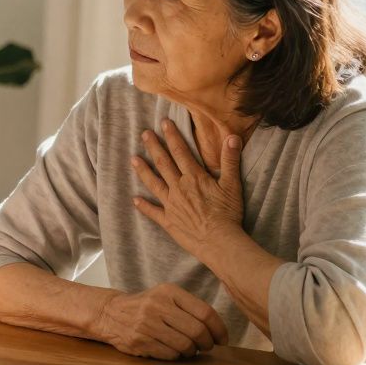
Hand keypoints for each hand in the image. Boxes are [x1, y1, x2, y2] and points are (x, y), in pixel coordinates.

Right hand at [97, 283, 228, 358]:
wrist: (110, 313)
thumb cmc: (145, 307)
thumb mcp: (165, 297)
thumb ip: (189, 308)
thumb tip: (217, 332)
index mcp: (168, 292)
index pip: (205, 312)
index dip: (219, 329)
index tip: (222, 339)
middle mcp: (157, 305)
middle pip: (197, 330)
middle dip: (207, 343)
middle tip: (206, 346)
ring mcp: (147, 324)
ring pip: (185, 345)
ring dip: (192, 351)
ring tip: (189, 349)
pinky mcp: (139, 341)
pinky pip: (170, 354)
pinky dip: (177, 356)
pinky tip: (174, 351)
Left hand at [132, 119, 244, 258]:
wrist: (219, 241)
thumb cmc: (227, 213)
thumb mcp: (232, 185)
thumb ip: (230, 160)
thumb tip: (232, 137)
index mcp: (194, 178)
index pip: (180, 152)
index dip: (172, 136)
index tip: (163, 123)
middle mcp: (179, 188)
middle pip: (163, 163)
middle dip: (153, 147)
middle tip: (144, 134)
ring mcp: (171, 205)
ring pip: (153, 183)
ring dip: (143, 171)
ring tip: (133, 159)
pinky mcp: (168, 221)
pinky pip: (152, 211)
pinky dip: (143, 205)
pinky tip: (134, 199)